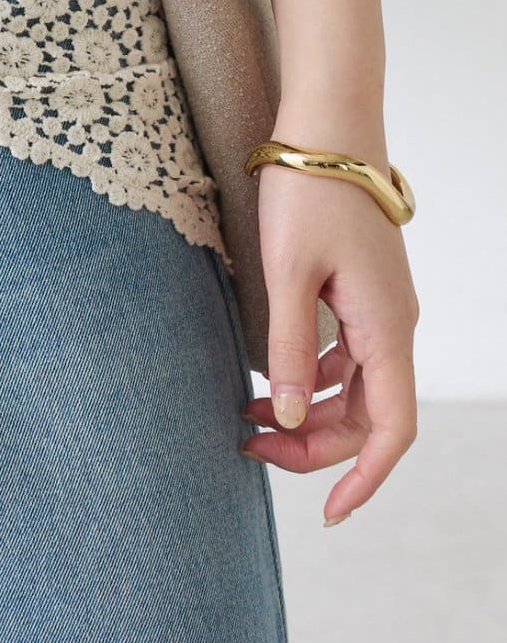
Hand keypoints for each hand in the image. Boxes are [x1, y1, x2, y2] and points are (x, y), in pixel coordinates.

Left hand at [240, 109, 419, 526]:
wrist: (327, 127)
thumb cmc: (306, 192)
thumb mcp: (287, 271)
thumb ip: (292, 346)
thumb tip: (293, 416)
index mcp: (387, 327)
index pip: (392, 428)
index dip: (365, 478)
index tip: (329, 515)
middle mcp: (395, 324)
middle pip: (370, 416)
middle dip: (315, 446)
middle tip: (248, 447)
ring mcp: (382, 309)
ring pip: (358, 389)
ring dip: (310, 413)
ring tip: (246, 417)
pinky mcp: (364, 292)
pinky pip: (349, 357)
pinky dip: (313, 378)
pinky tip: (266, 377)